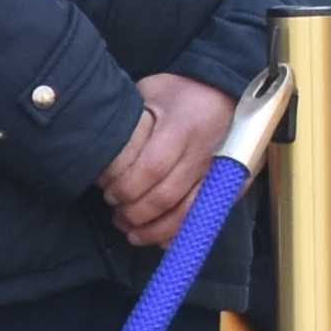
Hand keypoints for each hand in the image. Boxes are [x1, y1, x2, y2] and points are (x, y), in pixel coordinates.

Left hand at [99, 73, 232, 245]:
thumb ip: (130, 122)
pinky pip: (206, 217)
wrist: (228, 91)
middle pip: (166, 196)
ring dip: (156, 230)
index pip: (151, 168)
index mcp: (182, 128)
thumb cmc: (182, 92)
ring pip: (187, 213)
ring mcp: (220, 171)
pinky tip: (161, 239)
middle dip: (136, 214)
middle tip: (117, 217)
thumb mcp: (151, 92)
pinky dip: (182, 232)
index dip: (126, 188)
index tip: (109, 195)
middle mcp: (203, 153)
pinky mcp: (231, 184)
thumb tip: (99, 151)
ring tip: (133, 233)